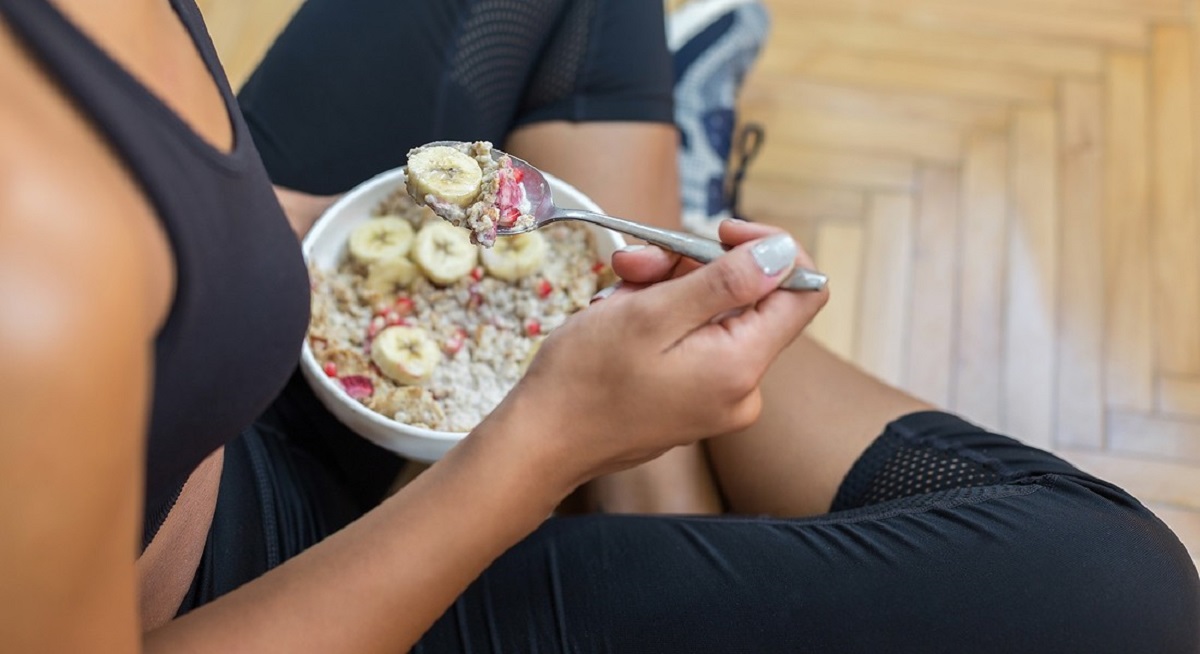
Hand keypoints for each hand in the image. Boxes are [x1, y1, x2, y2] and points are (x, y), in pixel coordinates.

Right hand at [488, 220, 828, 490]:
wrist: (542, 442)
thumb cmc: (586, 379)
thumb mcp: (651, 314)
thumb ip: (725, 282)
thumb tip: (784, 254)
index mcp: (741, 365)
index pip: (802, 292)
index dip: (770, 249)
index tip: (719, 232)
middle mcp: (742, 388)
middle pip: (747, 299)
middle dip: (690, 267)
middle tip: (633, 263)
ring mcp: (718, 399)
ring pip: (712, 315)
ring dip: (665, 289)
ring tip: (614, 294)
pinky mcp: (693, 402)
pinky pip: (692, 341)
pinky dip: (659, 318)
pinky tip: (618, 318)